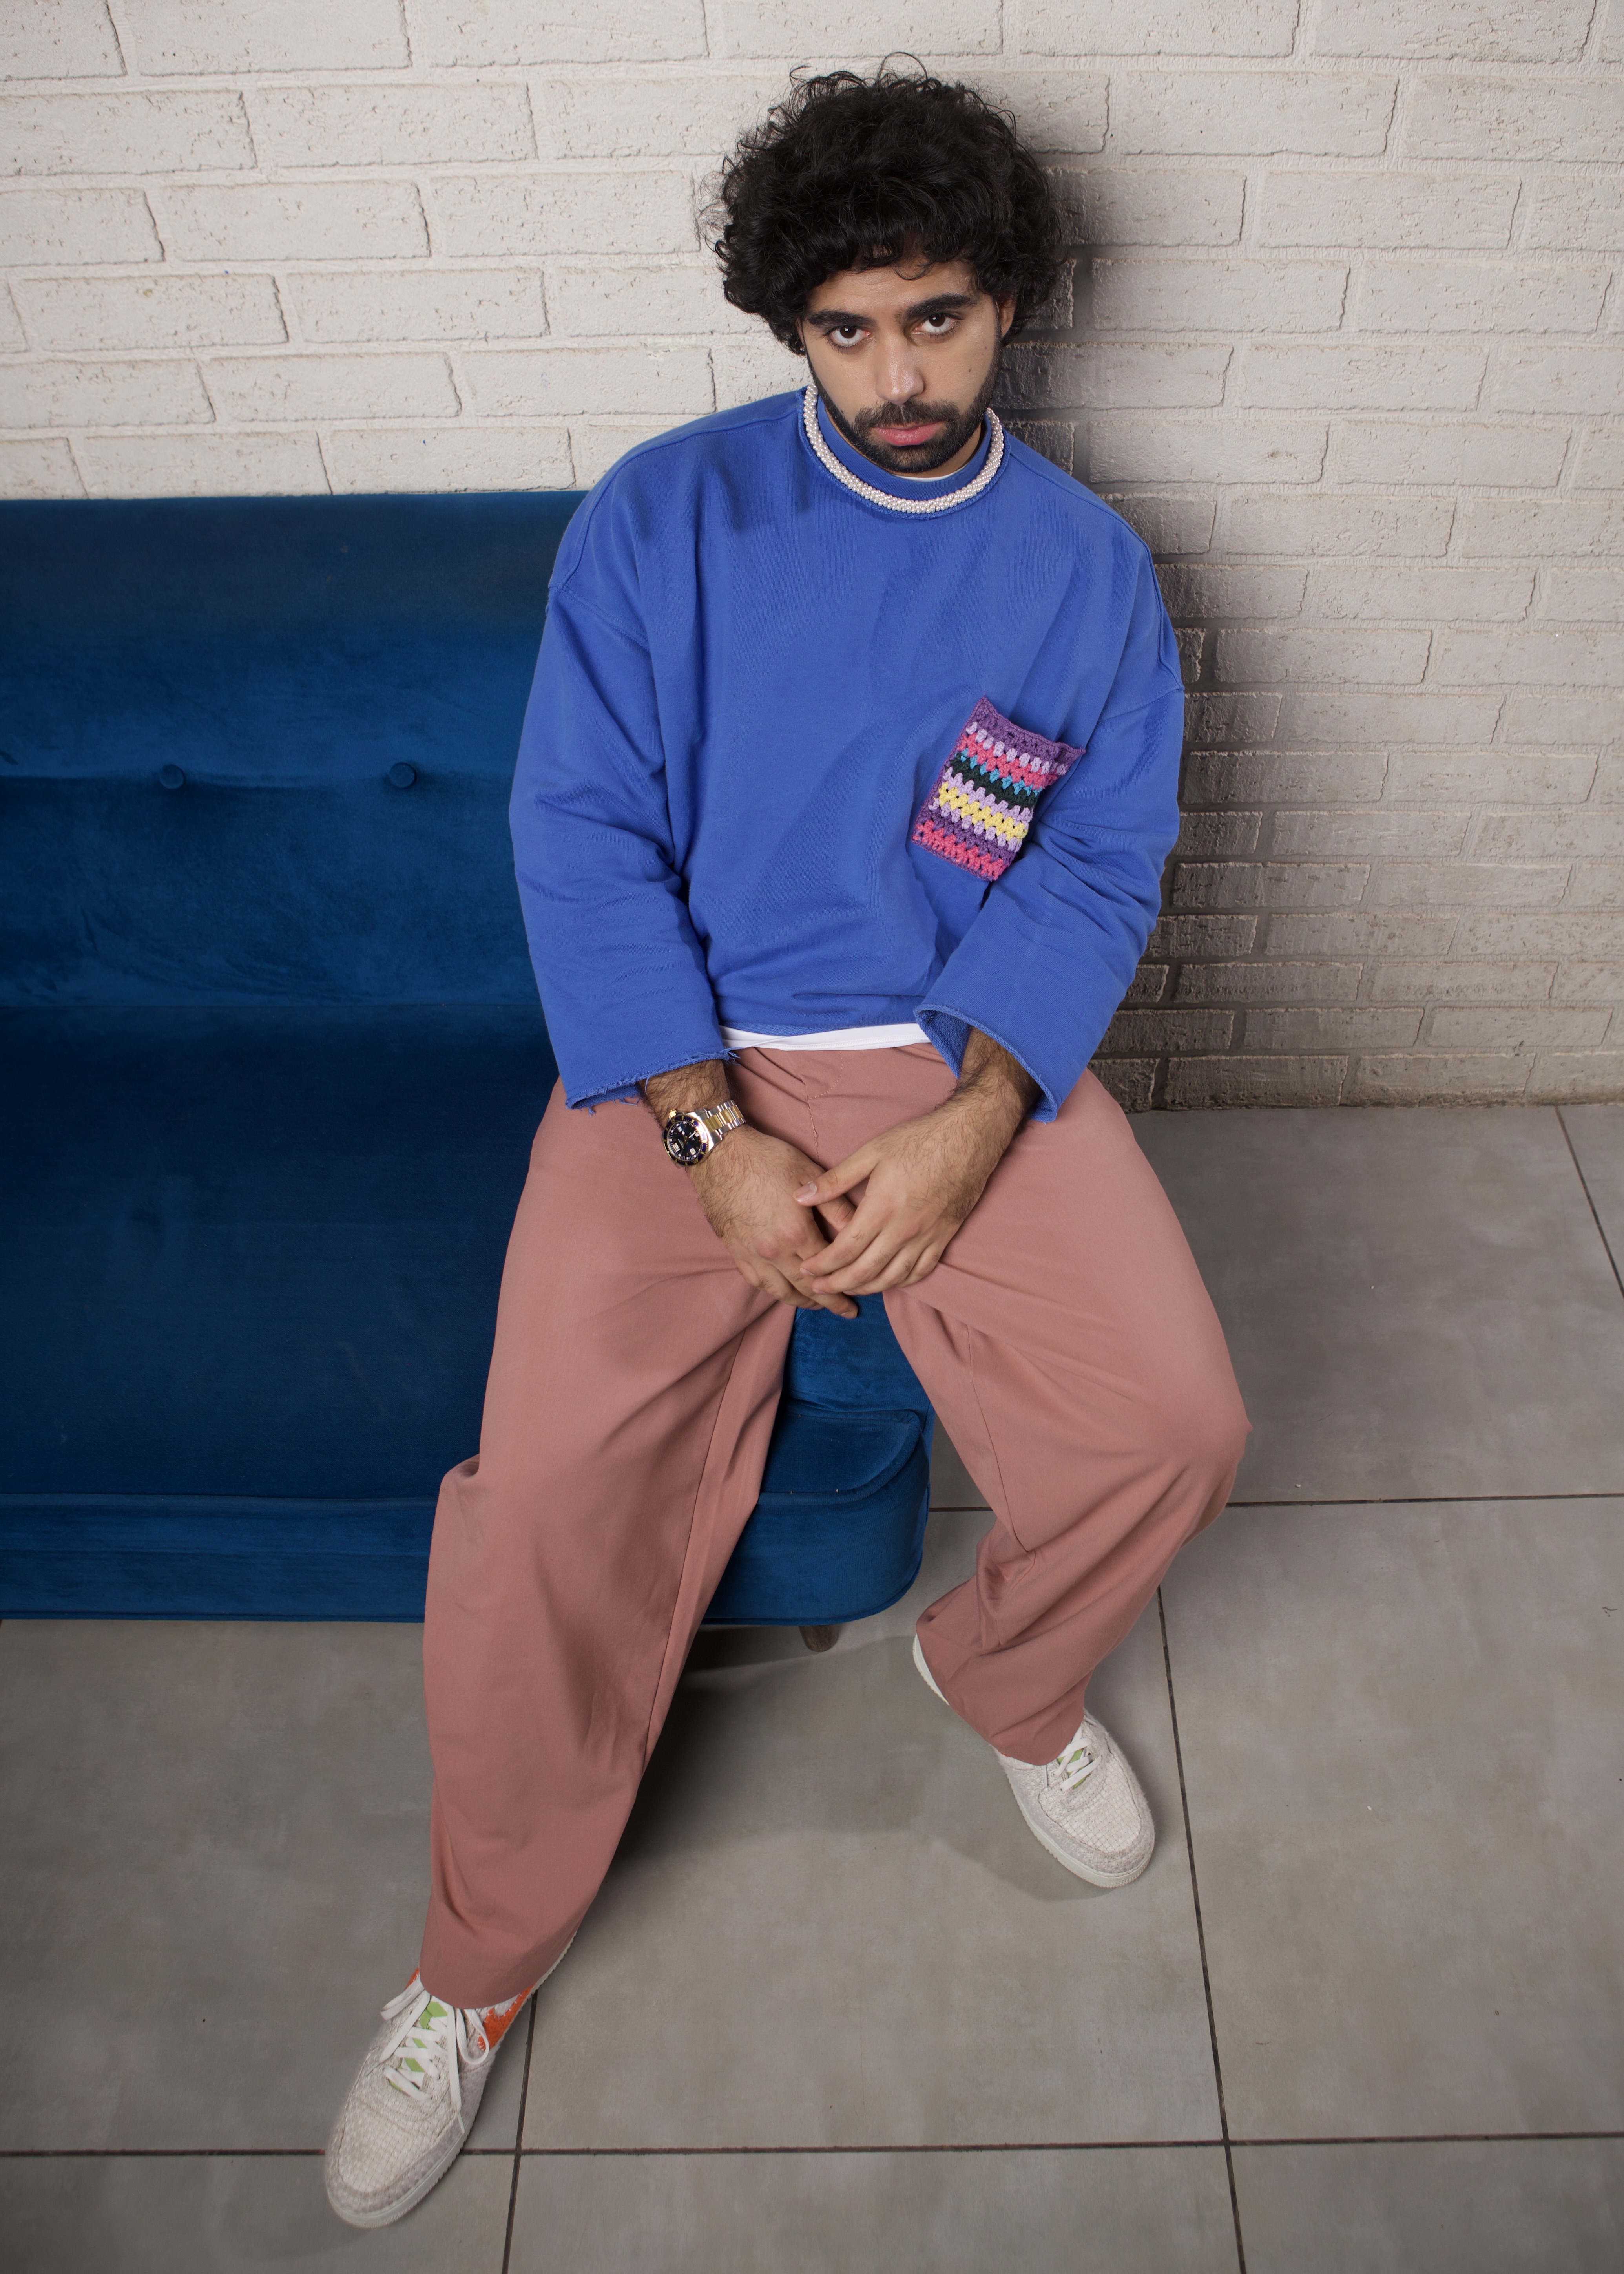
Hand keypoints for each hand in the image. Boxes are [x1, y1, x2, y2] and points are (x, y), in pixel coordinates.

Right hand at [690, 1128, 860, 1317]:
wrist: (719, 1155)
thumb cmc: (766, 1159)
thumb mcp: (809, 1174)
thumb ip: (836, 1207)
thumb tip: (859, 1232)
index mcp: (795, 1232)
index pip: (827, 1270)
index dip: (844, 1287)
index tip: (856, 1299)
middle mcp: (773, 1251)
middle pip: (806, 1288)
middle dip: (829, 1302)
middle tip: (845, 1312)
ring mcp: (752, 1254)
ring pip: (781, 1291)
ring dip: (802, 1302)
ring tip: (817, 1304)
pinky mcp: (735, 1251)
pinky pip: (757, 1282)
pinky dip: (775, 1292)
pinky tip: (784, 1291)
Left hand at [794, 1033, 1038, 1297]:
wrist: (969, 1137)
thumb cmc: (919, 1140)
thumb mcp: (872, 1152)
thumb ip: (835, 1179)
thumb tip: (800, 1196)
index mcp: (882, 1208)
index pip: (845, 1249)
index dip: (822, 1265)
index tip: (806, 1270)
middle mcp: (904, 1229)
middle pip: (865, 1270)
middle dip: (837, 1283)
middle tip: (816, 1289)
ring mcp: (927, 1236)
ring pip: (892, 1277)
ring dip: (866, 1288)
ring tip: (847, 1290)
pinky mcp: (944, 1237)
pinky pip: (921, 1271)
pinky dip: (900, 1282)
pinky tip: (887, 1282)